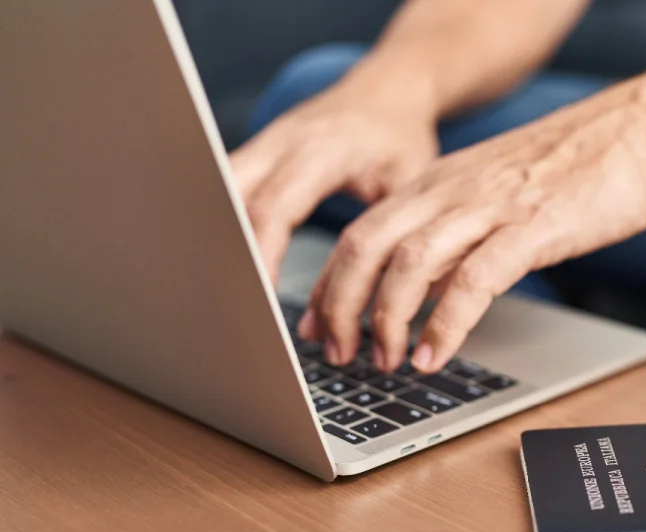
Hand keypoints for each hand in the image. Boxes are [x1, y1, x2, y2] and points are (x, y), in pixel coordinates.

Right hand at [229, 70, 439, 282]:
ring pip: (217, 194)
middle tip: (235, 305)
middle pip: (231, 202)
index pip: (274, 210)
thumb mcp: (406, 181)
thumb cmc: (399, 137)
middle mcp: (281, 144)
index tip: (260, 299)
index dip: (261, 257)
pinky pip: (224, 191)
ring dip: (218, 240)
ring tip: (224, 291)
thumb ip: (386, 229)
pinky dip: (223, 226)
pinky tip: (225, 263)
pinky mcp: (254, 154)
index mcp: (320, 152)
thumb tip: (378, 292)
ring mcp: (261, 145)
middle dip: (228, 255)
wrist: (386, 91)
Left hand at [299, 81, 645, 371]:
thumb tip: (421, 288)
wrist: (639, 130)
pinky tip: (435, 355)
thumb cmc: (574, 168)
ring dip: (387, 321)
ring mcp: (488, 207)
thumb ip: (454, 236)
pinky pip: (472, 281)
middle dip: (342, 308)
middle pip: (365, 248)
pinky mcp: (530, 228)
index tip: (317, 327)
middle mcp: (450, 191)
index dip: (329, 285)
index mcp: (436, 183)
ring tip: (386, 363)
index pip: (358, 234)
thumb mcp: (494, 196)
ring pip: (408, 264)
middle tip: (339, 355)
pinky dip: (446, 324)